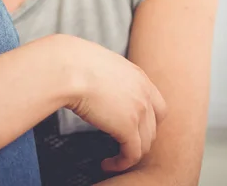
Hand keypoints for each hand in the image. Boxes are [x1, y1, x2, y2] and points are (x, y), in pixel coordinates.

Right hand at [55, 34, 166, 172]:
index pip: (156, 105)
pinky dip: (121, 163)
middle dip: (140, 137)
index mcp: (138, 76)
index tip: (131, 127)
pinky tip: (107, 163)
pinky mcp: (128, 127)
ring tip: (114, 156)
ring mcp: (140, 110)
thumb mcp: (102, 63)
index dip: (147, 120)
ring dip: (130, 153)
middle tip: (121, 142)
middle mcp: (144, 93)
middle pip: (154, 126)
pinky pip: (132, 155)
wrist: (70, 67)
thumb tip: (99, 84)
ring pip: (145, 143)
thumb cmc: (75, 62)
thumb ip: (111, 77)